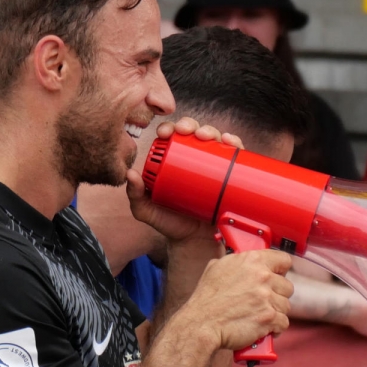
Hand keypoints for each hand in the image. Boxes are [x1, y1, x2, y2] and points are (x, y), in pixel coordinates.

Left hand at [127, 118, 243, 244]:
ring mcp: (214, 167)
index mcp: (174, 161)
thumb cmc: (169, 222)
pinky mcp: (231, 176)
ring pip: (215, 140)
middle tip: (186, 131)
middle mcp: (196, 159)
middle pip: (194, 133)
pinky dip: (234, 143)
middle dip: (191, 125)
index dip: (169, 127)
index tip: (164, 133)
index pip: (172, 136)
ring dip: (212, 131)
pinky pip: (235, 156)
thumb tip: (130, 174)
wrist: (194, 242)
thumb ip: (135, 195)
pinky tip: (230, 141)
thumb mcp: (147, 210)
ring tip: (207, 136)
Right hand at [184, 248, 292, 351]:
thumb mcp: (216, 268)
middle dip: (277, 295)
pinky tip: (263, 327)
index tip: (277, 276)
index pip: (284, 260)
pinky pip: (283, 323)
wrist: (201, 323)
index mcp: (252, 261)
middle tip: (263, 301)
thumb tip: (242, 260)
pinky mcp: (268, 317)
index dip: (280, 270)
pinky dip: (275, 328)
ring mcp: (266, 298)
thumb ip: (236, 261)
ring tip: (260, 315)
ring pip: (285, 306)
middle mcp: (262, 277)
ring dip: (275, 312)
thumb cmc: (206, 299)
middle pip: (287, 286)